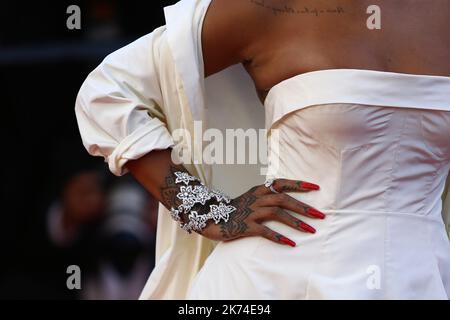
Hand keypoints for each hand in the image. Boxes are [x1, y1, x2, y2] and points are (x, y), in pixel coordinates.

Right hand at [199, 179, 324, 246]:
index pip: (281, 183)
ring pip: (277, 213)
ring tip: (311, 230)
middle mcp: (256, 198)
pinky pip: (265, 231)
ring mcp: (250, 212)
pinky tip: (291, 243)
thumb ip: (267, 197)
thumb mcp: (251, 198)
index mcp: (258, 190)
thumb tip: (288, 199)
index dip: (299, 184)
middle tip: (321, 216)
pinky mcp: (245, 226)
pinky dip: (279, 237)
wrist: (211, 219)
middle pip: (283, 199)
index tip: (316, 188)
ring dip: (296, 222)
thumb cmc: (235, 210)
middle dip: (304, 207)